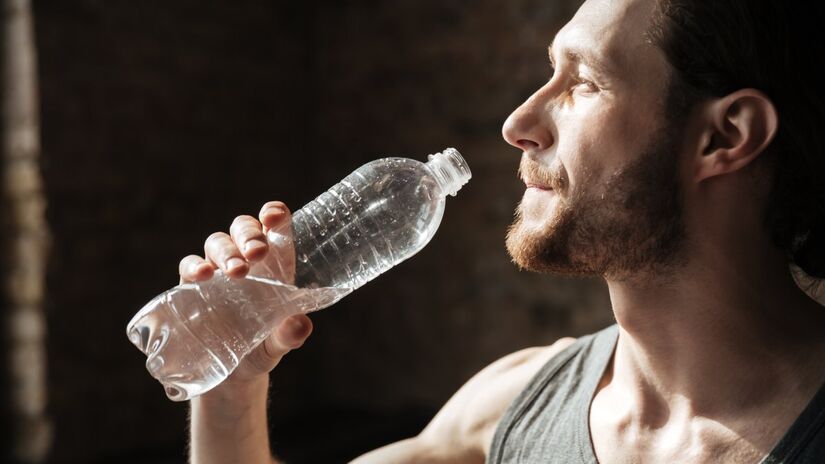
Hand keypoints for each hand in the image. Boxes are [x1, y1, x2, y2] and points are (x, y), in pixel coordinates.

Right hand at [178, 201, 312, 393]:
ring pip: (217, 242)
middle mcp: (246, 262)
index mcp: (275, 266)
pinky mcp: (193, 287)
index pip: (276, 228)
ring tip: (236, 272)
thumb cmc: (262, 348)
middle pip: (244, 228)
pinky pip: (189, 265)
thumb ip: (290, 334)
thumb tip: (300, 325)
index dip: (275, 214)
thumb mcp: (278, 344)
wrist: (231, 374)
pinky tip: (203, 276)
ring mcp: (218, 272)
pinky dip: (194, 266)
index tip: (274, 216)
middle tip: (257, 253)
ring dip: (226, 251)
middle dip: (249, 234)